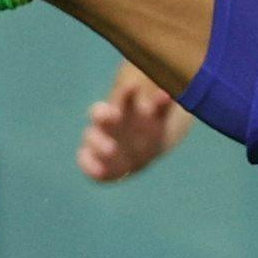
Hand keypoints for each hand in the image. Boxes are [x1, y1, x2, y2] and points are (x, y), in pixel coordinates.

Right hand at [76, 64, 179, 181]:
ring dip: (99, 142)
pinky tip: (98, 171)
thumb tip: (171, 93)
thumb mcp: (160, 118)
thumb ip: (164, 107)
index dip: (128, 92)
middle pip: (100, 113)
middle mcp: (108, 122)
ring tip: (111, 149)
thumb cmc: (149, 128)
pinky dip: (89, 165)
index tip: (134, 86)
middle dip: (105, 114)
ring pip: (92, 137)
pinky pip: (86, 161)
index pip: (123, 95)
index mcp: (124, 106)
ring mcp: (99, 140)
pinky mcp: (94, 159)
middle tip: (114, 116)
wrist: (141, 150)